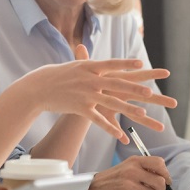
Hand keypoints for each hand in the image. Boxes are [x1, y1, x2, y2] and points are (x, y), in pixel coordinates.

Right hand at [18, 45, 175, 142]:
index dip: (127, 64)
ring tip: (143, 113)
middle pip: (116, 84)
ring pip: (111, 102)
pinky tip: (121, 135)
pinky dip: (110, 128)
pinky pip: (98, 120)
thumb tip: (93, 54)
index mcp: (89, 66)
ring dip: (128, 109)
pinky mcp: (80, 108)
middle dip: (134, 89)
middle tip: (150, 92)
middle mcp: (90, 79)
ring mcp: (86, 94)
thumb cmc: (57, 75)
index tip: (141, 64)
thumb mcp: (74, 65)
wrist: (39, 87)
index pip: (112, 64)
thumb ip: (87, 61)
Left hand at [79, 45, 177, 137]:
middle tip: (175, 103)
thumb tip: (79, 44)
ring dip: (148, 122)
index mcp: (118, 82)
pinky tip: (127, 141)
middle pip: (144, 97)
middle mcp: (121, 94)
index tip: (167, 72)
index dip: (152, 73)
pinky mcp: (107, 113)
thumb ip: (83, 58)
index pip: (138, 77)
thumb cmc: (83, 80)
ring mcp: (116, 104)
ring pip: (135, 114)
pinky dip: (118, 132)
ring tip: (162, 129)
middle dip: (159, 100)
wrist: (75, 94)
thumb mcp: (84, 69)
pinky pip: (115, 124)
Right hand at [86, 156, 171, 189]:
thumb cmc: (115, 177)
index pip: (159, 163)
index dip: (166, 173)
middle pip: (160, 182)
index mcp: (135, 161)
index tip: (165, 180)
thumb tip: (164, 177)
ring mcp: (129, 183)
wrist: (96, 186)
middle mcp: (133, 170)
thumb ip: (144, 168)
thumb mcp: (129, 166)